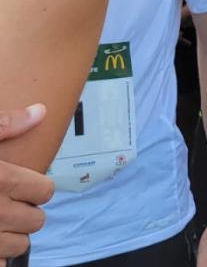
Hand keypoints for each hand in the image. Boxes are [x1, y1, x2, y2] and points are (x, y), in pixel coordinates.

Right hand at [0, 104, 52, 260]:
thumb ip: (5, 125)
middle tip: (4, 203)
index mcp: (0, 180)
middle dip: (24, 212)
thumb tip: (41, 112)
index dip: (35, 188)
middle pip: (36, 221)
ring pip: (19, 245)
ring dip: (10, 236)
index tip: (19, 184)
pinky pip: (1, 264)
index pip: (45, 191)